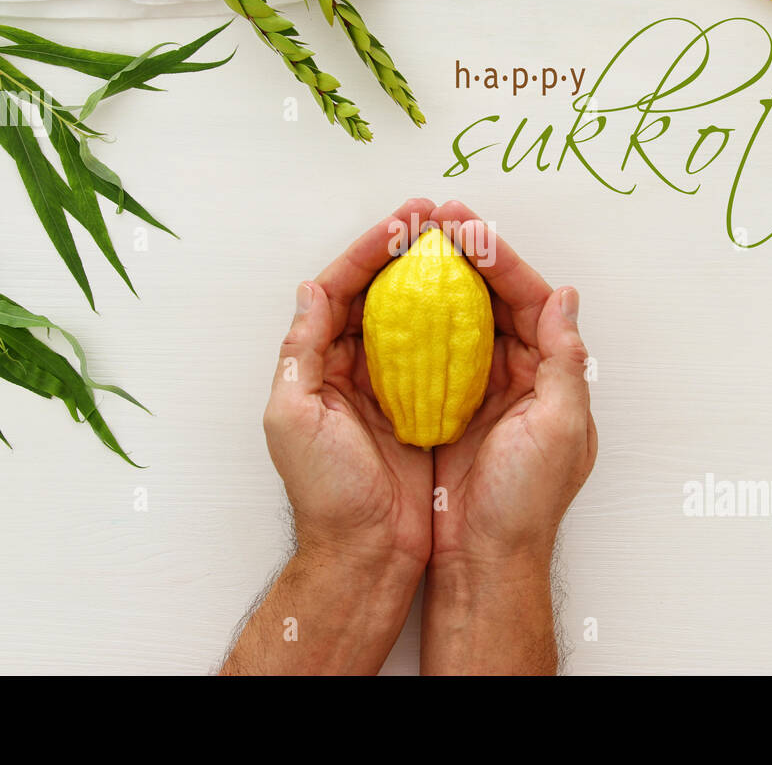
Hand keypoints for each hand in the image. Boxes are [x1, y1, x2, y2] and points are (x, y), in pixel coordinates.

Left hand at [262, 198, 437, 576]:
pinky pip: (442, 353)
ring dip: (434, 278)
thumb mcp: (294, 417)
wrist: (367, 554)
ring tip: (460, 242)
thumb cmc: (325, 495)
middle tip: (438, 217)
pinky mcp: (424, 407)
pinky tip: (477, 299)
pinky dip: (456, 323)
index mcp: (317, 364)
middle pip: (379, 292)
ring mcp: (390, 386)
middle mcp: (352, 367)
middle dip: (406, 252)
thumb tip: (311, 289)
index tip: (404, 220)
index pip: (341, 288)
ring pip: (412, 315)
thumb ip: (300, 351)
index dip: (371, 249)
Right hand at [422, 200, 597, 673]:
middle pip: (492, 299)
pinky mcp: (446, 409)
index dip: (499, 257)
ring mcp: (481, 391)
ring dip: (438, 281)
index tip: (467, 224)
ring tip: (412, 244)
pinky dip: (415, 324)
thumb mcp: (561, 429)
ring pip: (460, 319)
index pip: (528, 298)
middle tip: (433, 219)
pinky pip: (431, 352)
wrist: (482, 563)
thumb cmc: (525, 504)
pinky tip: (394, 301)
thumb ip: (566, 360)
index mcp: (550, 374)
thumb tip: (566, 295)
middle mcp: (519, 375)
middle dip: (464, 257)